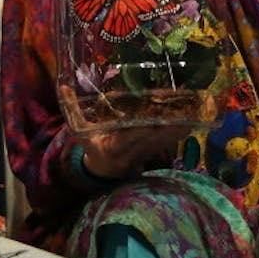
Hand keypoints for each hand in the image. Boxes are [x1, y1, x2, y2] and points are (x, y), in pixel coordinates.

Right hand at [59, 83, 191, 179]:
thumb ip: (71, 109)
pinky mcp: (153, 153)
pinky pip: (168, 143)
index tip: (159, 116)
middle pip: (155, 138)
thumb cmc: (91, 146)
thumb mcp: (79, 130)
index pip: (131, 136)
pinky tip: (193, 120)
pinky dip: (179, 132)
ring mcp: (145, 153)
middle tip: (188, 110)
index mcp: (114, 145)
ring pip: (166, 141)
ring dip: (180, 128)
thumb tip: (62, 85)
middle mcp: (132, 151)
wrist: (101, 172)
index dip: (146, 127)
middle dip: (171, 125)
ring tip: (196, 112)